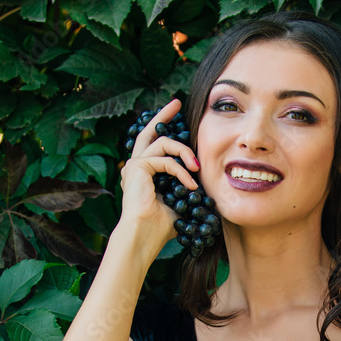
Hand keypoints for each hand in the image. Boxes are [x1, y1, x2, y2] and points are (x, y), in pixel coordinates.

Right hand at [118, 98, 199, 253]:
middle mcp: (136, 166)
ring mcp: (135, 165)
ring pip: (163, 142)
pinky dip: (181, 171)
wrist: (144, 237)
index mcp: (144, 173)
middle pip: (149, 131)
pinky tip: (190, 186)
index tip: (179, 117)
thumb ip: (186, 189)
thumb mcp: (179, 203)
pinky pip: (165, 160)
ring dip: (185, 152)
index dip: (166, 129)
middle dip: (164, 115)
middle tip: (177, 103)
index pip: (155, 144)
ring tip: (198, 168)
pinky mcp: (137, 167)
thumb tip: (206, 187)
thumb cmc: (160, 227)